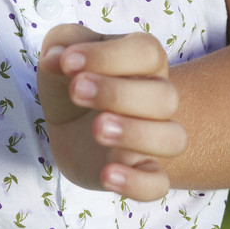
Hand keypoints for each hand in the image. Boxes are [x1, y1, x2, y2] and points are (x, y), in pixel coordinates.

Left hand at [37, 25, 185, 200]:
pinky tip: (106, 175)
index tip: (67, 62)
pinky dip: (137, 183)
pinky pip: (158, 184)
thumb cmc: (74, 76)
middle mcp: (157, 96)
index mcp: (143, 60)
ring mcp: (153, 137)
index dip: (108, 55)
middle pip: (164, 96)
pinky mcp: (140, 171)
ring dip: (135, 134)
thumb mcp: (62, 51)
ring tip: (97, 129)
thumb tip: (57, 58)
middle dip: (118, 94)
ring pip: (173, 139)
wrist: (70, 121)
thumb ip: (62, 44)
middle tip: (76, 91)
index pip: (146, 52)